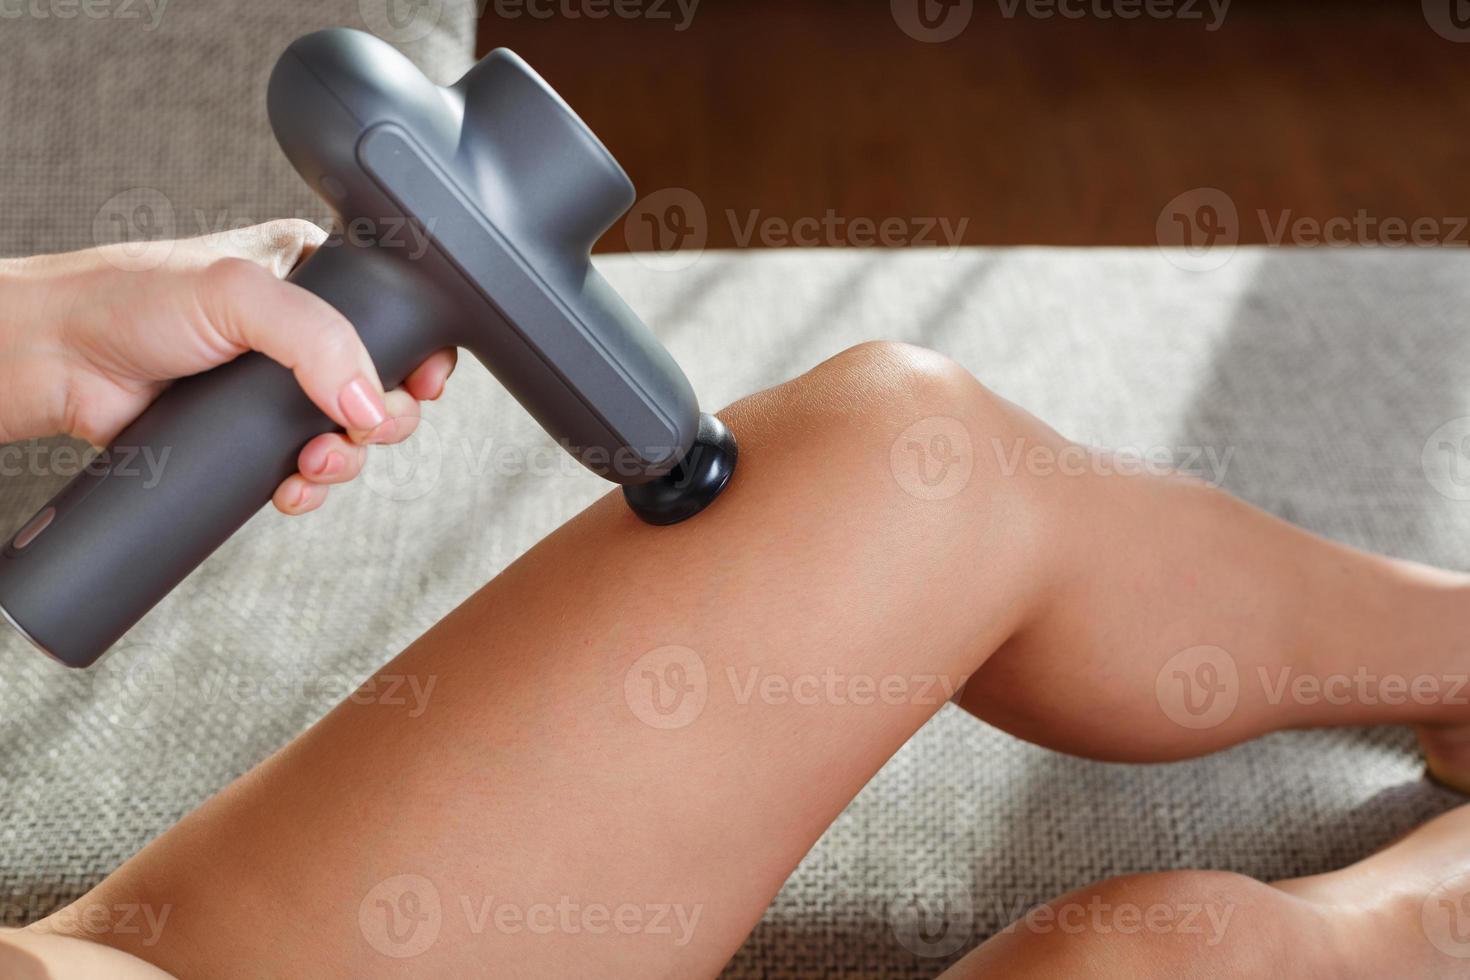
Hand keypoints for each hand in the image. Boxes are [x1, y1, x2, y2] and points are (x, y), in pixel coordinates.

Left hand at [0, 219, 456, 514]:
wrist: (56, 359)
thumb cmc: (128, 300)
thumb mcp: (238, 295)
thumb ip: (317, 339)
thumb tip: (367, 402)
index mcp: (314, 272)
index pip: (395, 313)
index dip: (417, 357)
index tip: (417, 387)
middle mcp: (301, 329)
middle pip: (381, 385)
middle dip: (377, 422)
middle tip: (354, 432)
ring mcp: (277, 385)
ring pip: (347, 435)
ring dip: (342, 461)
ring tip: (311, 465)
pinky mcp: (250, 433)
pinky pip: (305, 469)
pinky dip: (309, 487)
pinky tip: (290, 487)